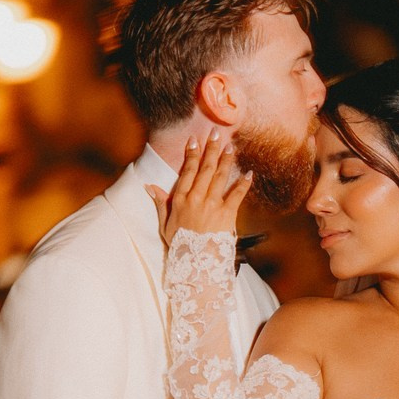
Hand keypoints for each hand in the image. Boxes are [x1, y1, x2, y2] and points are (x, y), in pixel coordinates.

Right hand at [147, 129, 250, 247]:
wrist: (196, 264)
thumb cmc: (181, 245)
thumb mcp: (165, 225)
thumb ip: (160, 204)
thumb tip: (150, 187)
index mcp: (181, 200)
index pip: (187, 171)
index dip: (192, 154)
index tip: (195, 140)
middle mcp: (196, 199)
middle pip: (205, 169)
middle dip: (211, 149)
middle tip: (217, 133)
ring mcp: (212, 206)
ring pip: (220, 177)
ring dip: (226, 160)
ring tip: (231, 146)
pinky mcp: (227, 215)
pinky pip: (236, 196)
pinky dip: (243, 184)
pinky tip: (249, 173)